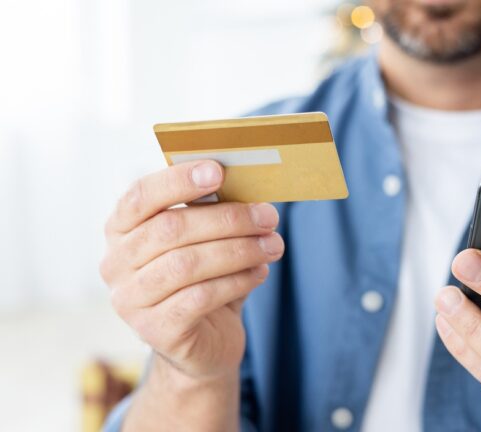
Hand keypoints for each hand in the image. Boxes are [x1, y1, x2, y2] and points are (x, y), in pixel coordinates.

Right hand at [100, 160, 283, 381]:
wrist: (205, 342)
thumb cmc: (204, 279)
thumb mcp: (204, 241)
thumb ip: (210, 212)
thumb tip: (242, 181)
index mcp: (121, 230)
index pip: (140, 196)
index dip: (178, 180)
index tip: (218, 171)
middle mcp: (115, 263)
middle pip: (171, 229)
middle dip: (227, 219)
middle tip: (268, 216)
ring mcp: (130, 300)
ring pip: (186, 264)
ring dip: (238, 250)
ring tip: (272, 245)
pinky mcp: (154, 330)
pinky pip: (199, 297)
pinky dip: (236, 281)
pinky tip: (260, 273)